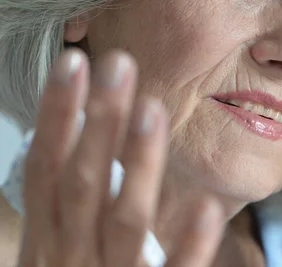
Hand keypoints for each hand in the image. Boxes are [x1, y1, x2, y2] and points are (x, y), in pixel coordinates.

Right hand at [19, 50, 223, 266]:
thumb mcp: (59, 255)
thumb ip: (73, 211)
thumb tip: (85, 150)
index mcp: (49, 243)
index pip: (48, 168)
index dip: (57, 116)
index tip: (73, 62)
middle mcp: (71, 259)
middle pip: (82, 182)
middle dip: (98, 122)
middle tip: (118, 62)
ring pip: (123, 221)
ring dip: (137, 165)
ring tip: (154, 110)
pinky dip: (186, 245)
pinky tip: (206, 207)